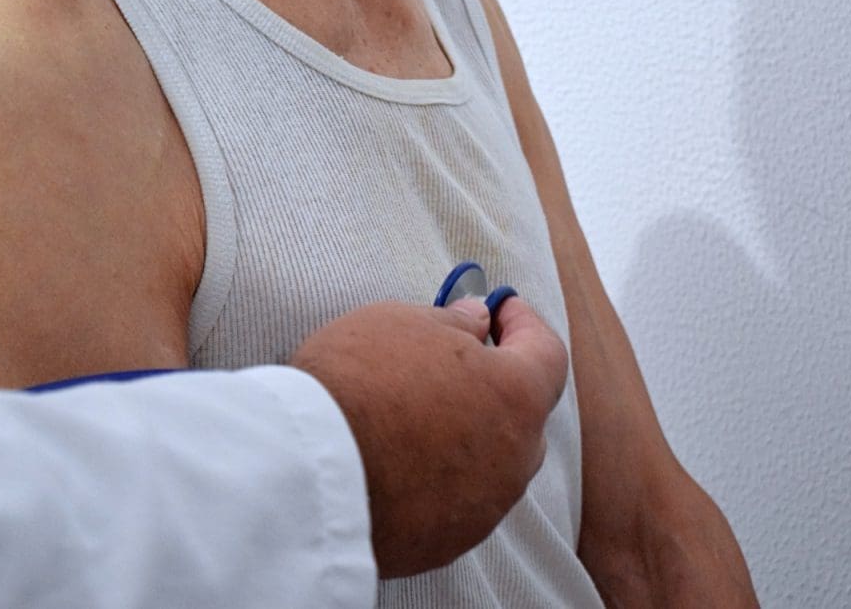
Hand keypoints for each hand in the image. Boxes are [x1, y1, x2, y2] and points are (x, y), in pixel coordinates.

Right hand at [290, 297, 568, 578]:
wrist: (304, 472)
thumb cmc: (356, 383)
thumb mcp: (401, 322)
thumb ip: (454, 322)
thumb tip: (475, 321)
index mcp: (515, 396)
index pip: (546, 353)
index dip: (525, 324)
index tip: (502, 308)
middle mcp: (514, 457)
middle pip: (521, 413)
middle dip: (495, 382)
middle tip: (456, 357)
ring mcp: (484, 506)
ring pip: (492, 461)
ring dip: (467, 434)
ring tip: (416, 413)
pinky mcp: (448, 542)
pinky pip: (457, 499)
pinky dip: (440, 476)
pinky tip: (400, 459)